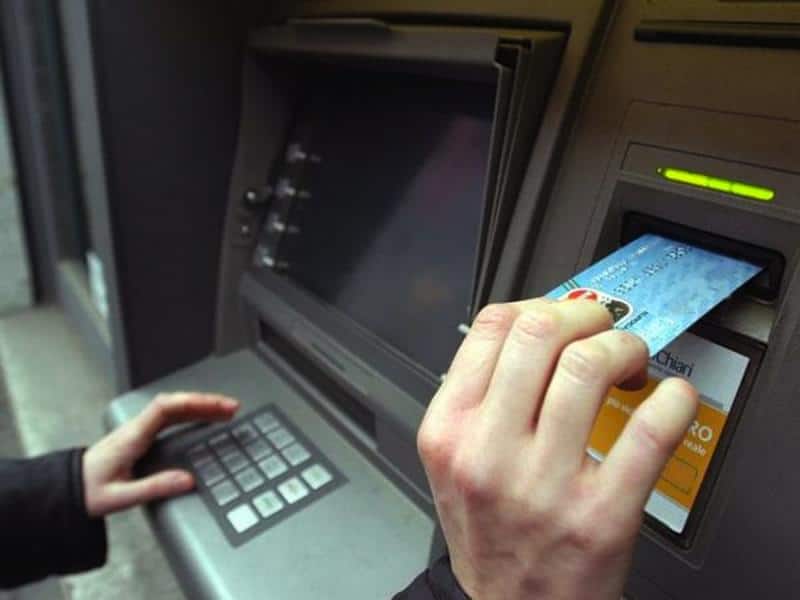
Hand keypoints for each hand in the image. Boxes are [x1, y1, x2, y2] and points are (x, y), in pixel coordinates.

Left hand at [83, 392, 238, 516]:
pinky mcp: (141, 435)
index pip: (166, 408)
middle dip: (206, 402)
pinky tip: (204, 418)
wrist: (66, 490)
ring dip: (200, 406)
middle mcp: (136, 428)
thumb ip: (155, 487)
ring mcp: (139, 429)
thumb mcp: (121, 497)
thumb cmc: (88, 492)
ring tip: (227, 411)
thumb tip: (189, 480)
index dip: (194, 403)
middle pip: (175, 404)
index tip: (218, 408)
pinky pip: (171, 417)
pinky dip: (191, 413)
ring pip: (174, 408)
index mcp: (132, 437)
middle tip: (233, 408)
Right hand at [417, 299, 697, 599]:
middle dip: (587, 317)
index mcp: (450, 430)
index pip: (492, 327)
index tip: (564, 317)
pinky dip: (671, 400)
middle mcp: (487, 453)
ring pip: (589, 367)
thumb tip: (539, 328)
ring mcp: (542, 484)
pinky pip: (647, 432)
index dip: (540, 305)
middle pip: (539, 333)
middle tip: (604, 331)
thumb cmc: (490, 531)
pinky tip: (668, 399)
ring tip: (632, 364)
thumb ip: (481, 393)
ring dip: (626, 348)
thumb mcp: (456, 458)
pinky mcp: (599, 515)